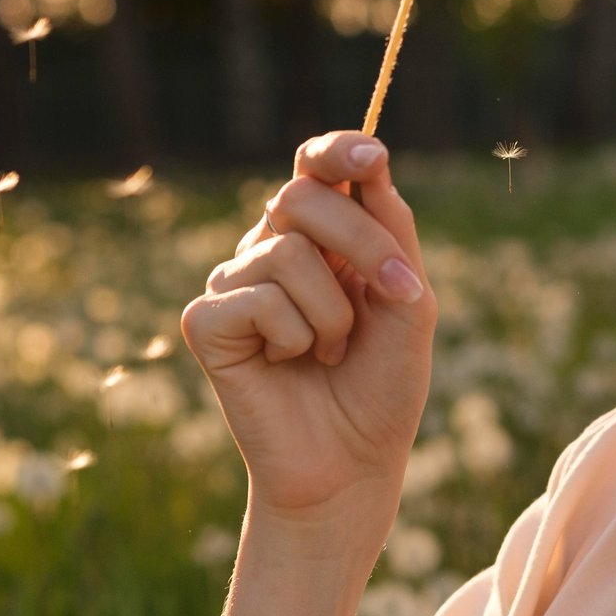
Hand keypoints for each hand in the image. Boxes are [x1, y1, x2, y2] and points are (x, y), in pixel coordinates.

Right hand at [180, 132, 436, 528]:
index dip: (338, 149)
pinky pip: (259, 300)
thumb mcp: (409, 303)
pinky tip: (290, 365)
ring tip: (331, 352)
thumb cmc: (381, 386)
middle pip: (300, 197)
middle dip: (361, 242)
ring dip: (333, 313)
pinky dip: (295, 337)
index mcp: (320, 236)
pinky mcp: (206, 323)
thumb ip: (393, 234)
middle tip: (393, 293)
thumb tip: (373, 168)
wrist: (352, 466)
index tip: (372, 157)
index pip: (315, 168)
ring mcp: (233, 284)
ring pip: (286, 253)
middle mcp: (269, 248)